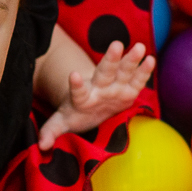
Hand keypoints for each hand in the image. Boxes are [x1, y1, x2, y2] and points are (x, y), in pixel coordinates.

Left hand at [38, 41, 154, 150]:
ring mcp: (114, 87)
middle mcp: (98, 88)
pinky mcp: (128, 91)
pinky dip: (144, 71)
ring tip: (140, 47)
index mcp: (81, 97)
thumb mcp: (61, 123)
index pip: (77, 91)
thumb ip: (51, 131)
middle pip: (104, 72)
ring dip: (131, 60)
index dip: (75, 85)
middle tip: (116, 44)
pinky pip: (137, 80)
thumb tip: (41, 146)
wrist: (89, 106)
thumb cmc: (75, 113)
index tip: (73, 75)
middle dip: (111, 59)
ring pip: (122, 71)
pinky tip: (151, 59)